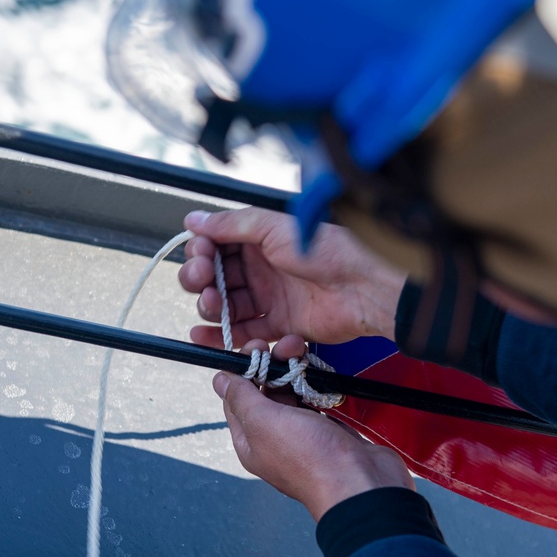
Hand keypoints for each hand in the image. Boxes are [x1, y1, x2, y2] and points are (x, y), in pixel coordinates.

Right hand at [178, 208, 406, 348]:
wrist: (363, 287)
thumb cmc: (327, 251)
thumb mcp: (275, 227)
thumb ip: (232, 225)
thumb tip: (194, 220)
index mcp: (259, 240)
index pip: (216, 246)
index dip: (201, 251)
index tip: (200, 254)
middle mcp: (261, 268)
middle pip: (215, 277)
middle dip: (200, 278)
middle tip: (203, 279)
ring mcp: (269, 298)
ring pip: (225, 306)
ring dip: (209, 306)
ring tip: (213, 304)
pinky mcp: (278, 326)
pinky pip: (242, 333)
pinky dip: (219, 337)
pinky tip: (200, 336)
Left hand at [213, 335, 414, 520]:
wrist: (360, 482)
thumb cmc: (309, 457)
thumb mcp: (264, 423)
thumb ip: (241, 398)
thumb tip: (220, 380)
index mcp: (251, 441)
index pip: (237, 398)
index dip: (243, 369)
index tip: (257, 347)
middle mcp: (274, 437)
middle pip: (265, 392)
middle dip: (273, 365)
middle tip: (289, 344)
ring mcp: (303, 433)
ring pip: (292, 393)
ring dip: (295, 370)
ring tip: (304, 352)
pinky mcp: (328, 429)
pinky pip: (315, 400)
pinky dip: (316, 384)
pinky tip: (320, 372)